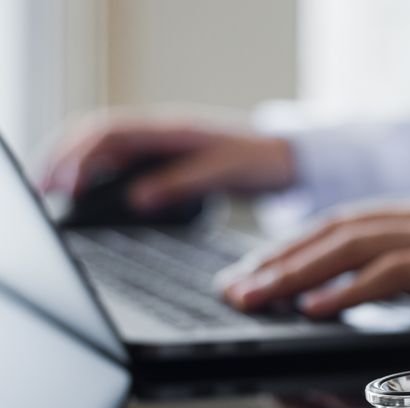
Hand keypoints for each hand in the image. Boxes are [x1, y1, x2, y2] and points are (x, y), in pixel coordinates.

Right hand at [41, 113, 294, 210]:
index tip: (61, 184)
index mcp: (171, 129)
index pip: (109, 133)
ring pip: (104, 148)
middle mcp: (160, 131)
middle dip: (63, 159)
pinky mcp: (166, 159)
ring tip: (53, 194)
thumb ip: (183, 183)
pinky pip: (121, 161)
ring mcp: (161, 144)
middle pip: (95, 137)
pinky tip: (88, 195)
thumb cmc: (261, 160)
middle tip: (42, 192)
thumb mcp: (225, 172)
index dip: (79, 156)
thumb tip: (137, 198)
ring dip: (76, 166)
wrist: (289, 157)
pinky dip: (98, 174)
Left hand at [221, 204, 409, 317]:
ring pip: (350, 245)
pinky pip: (391, 273)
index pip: (347, 222)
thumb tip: (386, 281)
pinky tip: (317, 307)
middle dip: (280, 257)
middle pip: (334, 229)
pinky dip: (348, 289)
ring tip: (258, 296)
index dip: (298, 242)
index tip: (263, 266)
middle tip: (238, 285)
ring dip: (298, 272)